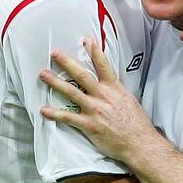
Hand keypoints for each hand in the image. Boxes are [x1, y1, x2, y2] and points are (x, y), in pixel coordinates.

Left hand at [39, 36, 158, 164]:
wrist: (139, 143)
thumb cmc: (136, 124)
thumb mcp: (128, 100)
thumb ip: (116, 91)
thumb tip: (109, 86)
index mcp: (114, 89)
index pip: (103, 65)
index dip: (94, 51)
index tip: (86, 39)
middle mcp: (103, 96)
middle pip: (82, 75)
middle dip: (67, 63)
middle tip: (54, 53)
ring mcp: (95, 110)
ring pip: (71, 92)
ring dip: (55, 82)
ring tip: (43, 74)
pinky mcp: (89, 125)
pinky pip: (68, 118)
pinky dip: (54, 114)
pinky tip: (43, 110)